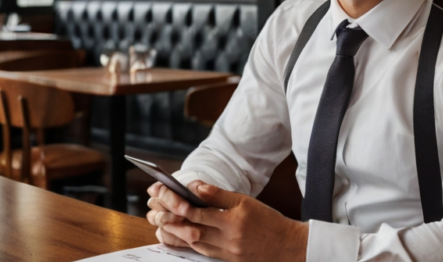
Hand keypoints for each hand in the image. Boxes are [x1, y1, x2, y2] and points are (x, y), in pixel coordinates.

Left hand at [148, 180, 307, 261]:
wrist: (287, 246)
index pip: (196, 211)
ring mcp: (225, 252)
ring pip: (192, 242)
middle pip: (189, 228)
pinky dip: (186, 244)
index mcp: (232, 220)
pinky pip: (201, 252)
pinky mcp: (226, 260)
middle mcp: (227, 239)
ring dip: (174, 232)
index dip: (177, 201)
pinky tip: (177, 236)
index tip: (164, 190)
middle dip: (169, 217)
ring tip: (160, 222)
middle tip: (155, 208)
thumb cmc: (269, 221)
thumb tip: (195, 186)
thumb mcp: (246, 201)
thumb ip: (219, 195)